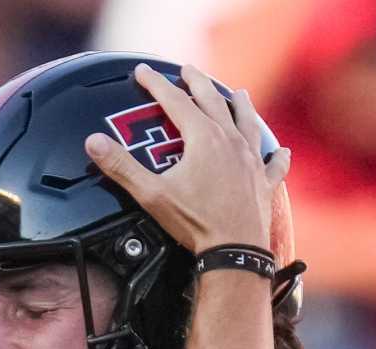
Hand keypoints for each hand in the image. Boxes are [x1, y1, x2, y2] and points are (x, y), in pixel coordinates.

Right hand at [84, 63, 289, 253]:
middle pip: (213, 100)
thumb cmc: (195, 222)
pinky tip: (282, 151)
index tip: (142, 71)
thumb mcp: (151, 194)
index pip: (175, 100)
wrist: (234, 251)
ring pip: (247, 123)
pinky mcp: (264, 184)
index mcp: (203, 137)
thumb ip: (121, 167)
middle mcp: (230, 141)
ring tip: (239, 94)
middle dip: (198, 82)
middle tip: (189, 69)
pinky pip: (274, 165)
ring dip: (242, 106)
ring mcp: (251, 161)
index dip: (156, 84)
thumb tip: (93, 142)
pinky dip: (277, 157)